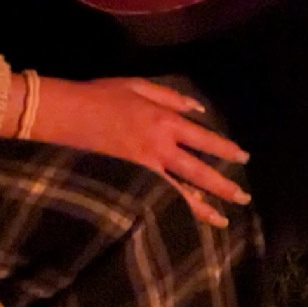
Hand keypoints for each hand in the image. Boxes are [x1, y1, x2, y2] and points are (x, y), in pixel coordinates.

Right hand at [25, 77, 249, 226]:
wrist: (65, 113)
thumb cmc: (100, 95)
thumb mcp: (138, 86)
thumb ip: (171, 98)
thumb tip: (198, 110)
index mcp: (164, 121)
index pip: (204, 139)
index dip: (225, 149)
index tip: (242, 158)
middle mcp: (159, 147)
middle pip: (199, 171)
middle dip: (223, 185)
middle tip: (242, 198)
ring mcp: (143, 167)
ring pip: (180, 191)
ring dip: (203, 206)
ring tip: (222, 219)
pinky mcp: (127, 180)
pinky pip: (156, 197)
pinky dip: (172, 209)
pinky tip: (184, 220)